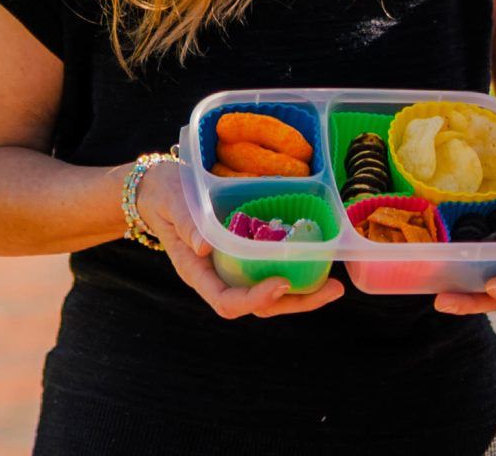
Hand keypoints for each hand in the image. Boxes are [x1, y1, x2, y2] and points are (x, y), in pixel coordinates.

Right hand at [137, 159, 346, 318]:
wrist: (161, 189)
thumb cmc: (166, 194)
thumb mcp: (172, 202)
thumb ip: (186, 222)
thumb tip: (205, 246)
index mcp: (198, 272)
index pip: (227, 301)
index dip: (256, 298)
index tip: (282, 283)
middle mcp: (219, 277)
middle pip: (258, 305)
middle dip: (295, 303)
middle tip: (332, 291)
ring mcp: (234, 269)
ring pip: (270, 294)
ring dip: (303, 294)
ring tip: (334, 286)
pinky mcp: (245, 256)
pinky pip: (271, 271)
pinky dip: (297, 272)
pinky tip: (320, 261)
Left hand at [435, 175, 495, 316]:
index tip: (494, 283)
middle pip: (492, 298)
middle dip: (469, 303)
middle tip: (443, 301)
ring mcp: (486, 261)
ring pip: (470, 288)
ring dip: (453, 294)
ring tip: (435, 295)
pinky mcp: (465, 248)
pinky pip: (454, 265)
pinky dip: (439, 267)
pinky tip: (420, 260)